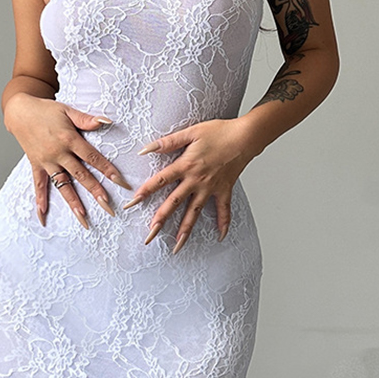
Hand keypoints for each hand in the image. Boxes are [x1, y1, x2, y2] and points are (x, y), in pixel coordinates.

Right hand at [4, 93, 132, 227]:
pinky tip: (44, 215)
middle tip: (108, 206)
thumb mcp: (67, 110)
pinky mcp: (36, 165)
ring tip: (83, 218)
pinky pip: (38, 185)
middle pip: (80, 175)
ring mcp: (46, 162)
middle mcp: (58, 153)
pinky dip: (40, 200)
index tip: (120, 182)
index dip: (107, 169)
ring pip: (62, 185)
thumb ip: (86, 119)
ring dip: (73, 202)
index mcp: (69, 139)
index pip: (92, 157)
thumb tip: (107, 121)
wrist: (19, 111)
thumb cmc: (46, 110)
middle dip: (95, 191)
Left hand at [122, 117, 257, 252]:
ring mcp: (211, 188)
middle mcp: (196, 180)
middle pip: (174, 203)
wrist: (246, 136)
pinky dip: (223, 223)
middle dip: (160, 220)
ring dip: (185, 231)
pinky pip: (224, 210)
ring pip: (195, 213)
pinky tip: (220, 236)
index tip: (132, 203)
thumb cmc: (219, 131)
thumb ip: (168, 142)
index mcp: (186, 165)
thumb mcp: (191, 132)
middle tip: (149, 236)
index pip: (160, 181)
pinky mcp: (225, 190)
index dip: (145, 191)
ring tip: (177, 246)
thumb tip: (145, 149)